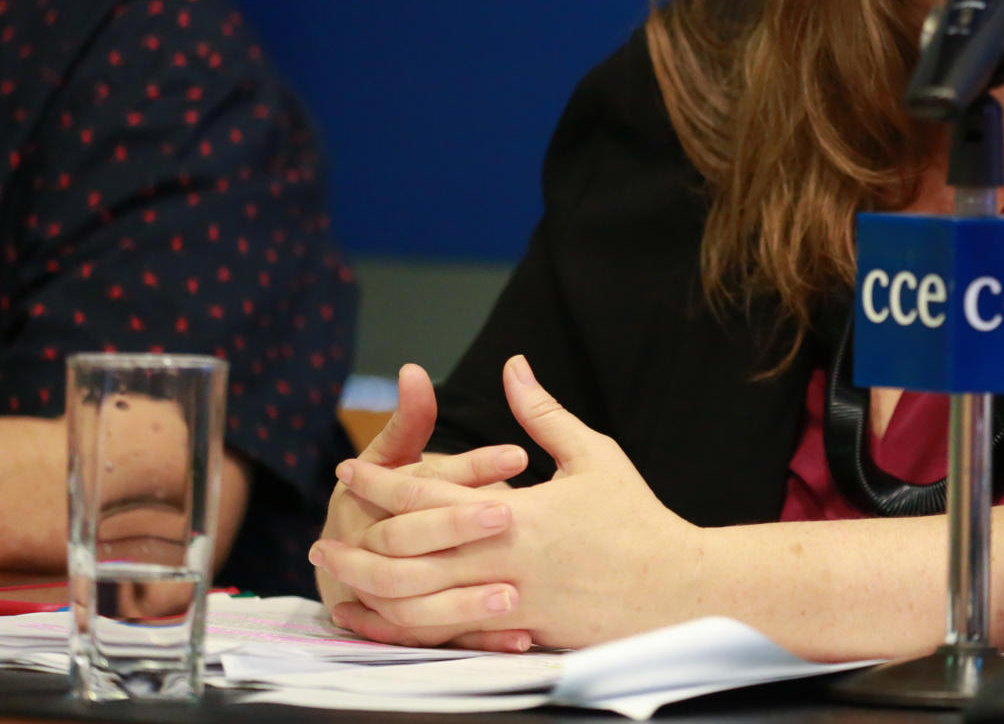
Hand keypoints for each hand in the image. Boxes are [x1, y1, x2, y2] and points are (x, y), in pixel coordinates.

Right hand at [313, 363, 533, 650]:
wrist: (340, 556)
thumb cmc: (376, 495)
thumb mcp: (392, 455)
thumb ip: (409, 417)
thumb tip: (414, 370)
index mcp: (369, 504)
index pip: (423, 483)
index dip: (470, 468)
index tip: (521, 456)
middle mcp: (374, 550)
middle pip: (414, 542)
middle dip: (463, 525)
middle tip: (515, 512)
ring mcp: (390, 594)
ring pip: (422, 602)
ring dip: (467, 597)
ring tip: (516, 591)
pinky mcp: (412, 627)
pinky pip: (443, 640)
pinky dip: (479, 638)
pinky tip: (522, 634)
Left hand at [320, 354, 702, 649]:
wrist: (676, 587)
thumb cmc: (636, 518)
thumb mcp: (593, 456)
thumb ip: (544, 414)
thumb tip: (514, 366)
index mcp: (516, 512)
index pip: (429, 493)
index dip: (382, 480)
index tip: (350, 468)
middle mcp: (503, 559)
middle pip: (408, 554)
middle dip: (359, 544)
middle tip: (323, 537)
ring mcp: (508, 604)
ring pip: (418, 605)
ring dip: (371, 591)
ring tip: (341, 580)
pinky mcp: (518, 636)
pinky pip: (448, 640)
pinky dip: (407, 633)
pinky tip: (385, 623)